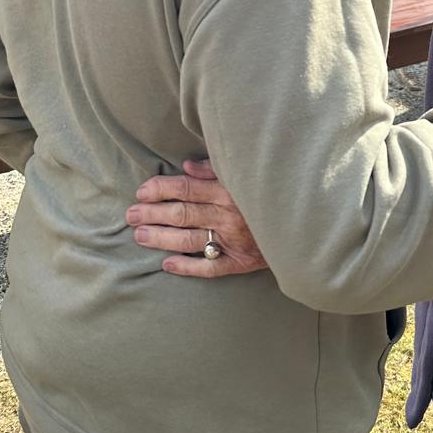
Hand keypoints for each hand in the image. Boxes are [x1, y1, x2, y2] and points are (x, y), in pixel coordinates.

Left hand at [127, 159, 267, 277]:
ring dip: (161, 238)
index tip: (142, 191)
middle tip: (131, 215)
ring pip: (189, 239)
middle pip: (182, 214)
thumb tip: (187, 166)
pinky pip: (209, 267)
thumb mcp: (245, 175)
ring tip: (140, 236)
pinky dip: (187, 266)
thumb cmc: (267, 194)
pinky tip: (166, 264)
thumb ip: (216, 169)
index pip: (186, 188)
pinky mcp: (240, 262)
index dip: (161, 189)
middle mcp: (228, 216)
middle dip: (153, 214)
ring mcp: (233, 241)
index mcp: (229, 190)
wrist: (301, 227)